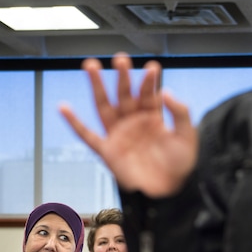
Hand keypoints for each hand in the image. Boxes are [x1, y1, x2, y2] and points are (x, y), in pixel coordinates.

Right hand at [59, 53, 197, 198]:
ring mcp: (119, 135)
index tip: (152, 68)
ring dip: (97, 86)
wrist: (169, 192)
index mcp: (153, 118)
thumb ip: (180, 113)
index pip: (148, 93)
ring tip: (91, 65)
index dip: (149, 81)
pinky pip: (87, 135)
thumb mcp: (187, 137)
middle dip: (122, 76)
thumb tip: (166, 91)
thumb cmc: (180, 167)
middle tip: (120, 58)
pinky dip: (74, 123)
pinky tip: (64, 107)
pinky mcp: (108, 151)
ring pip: (104, 106)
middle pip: (124, 94)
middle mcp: (133, 123)